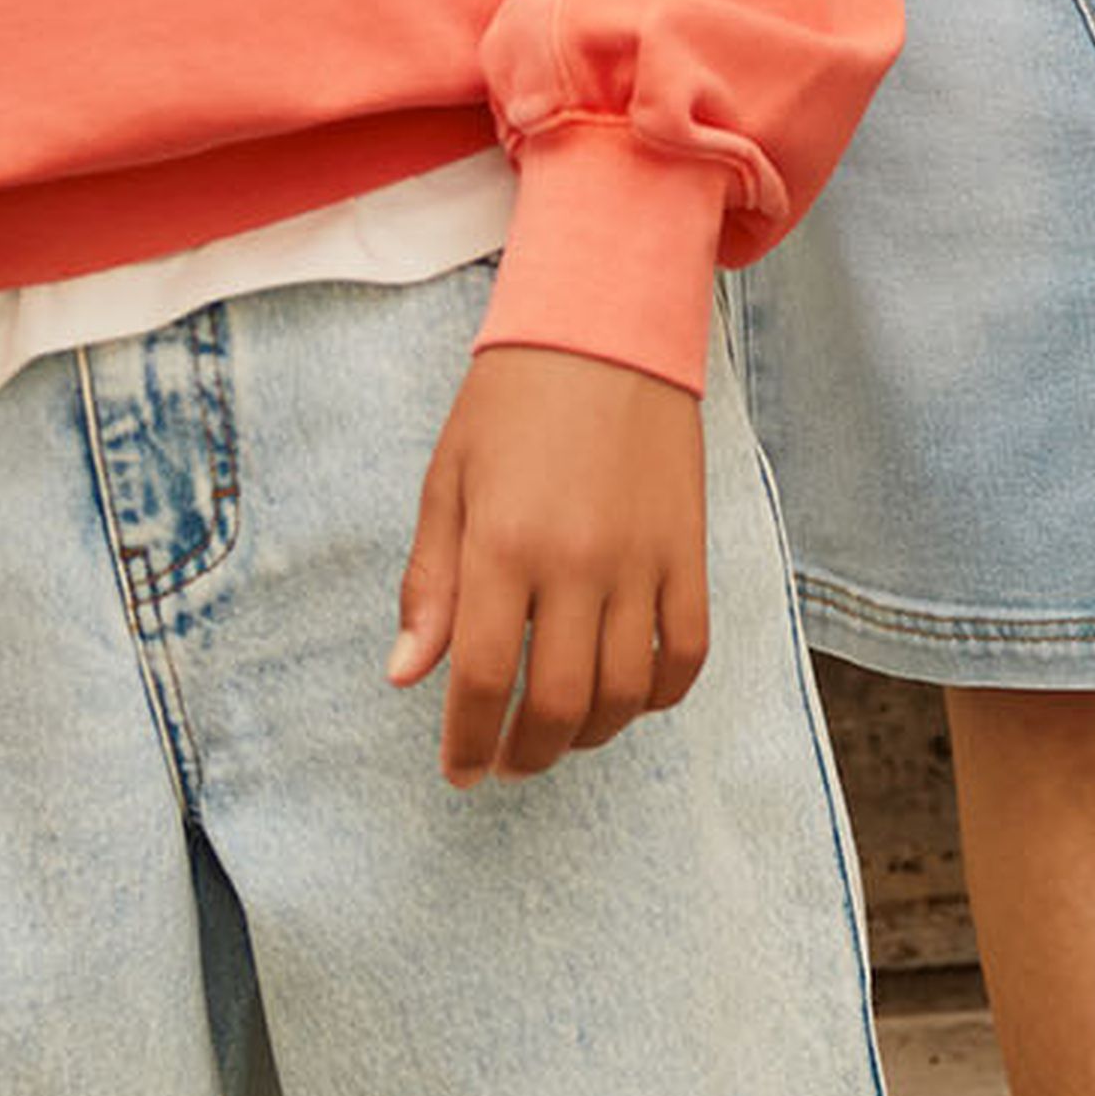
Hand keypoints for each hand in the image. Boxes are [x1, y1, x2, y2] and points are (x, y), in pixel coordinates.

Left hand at [391, 344, 708, 785]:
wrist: (606, 324)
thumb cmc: (511, 400)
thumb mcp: (448, 480)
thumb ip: (430, 583)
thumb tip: (405, 678)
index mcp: (503, 543)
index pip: (482, 679)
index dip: (467, 742)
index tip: (461, 771)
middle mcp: (576, 561)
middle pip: (558, 704)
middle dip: (528, 754)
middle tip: (509, 762)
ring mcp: (641, 558)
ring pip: (624, 693)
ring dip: (589, 735)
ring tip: (562, 734)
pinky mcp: (688, 549)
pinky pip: (686, 652)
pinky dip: (659, 694)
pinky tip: (628, 697)